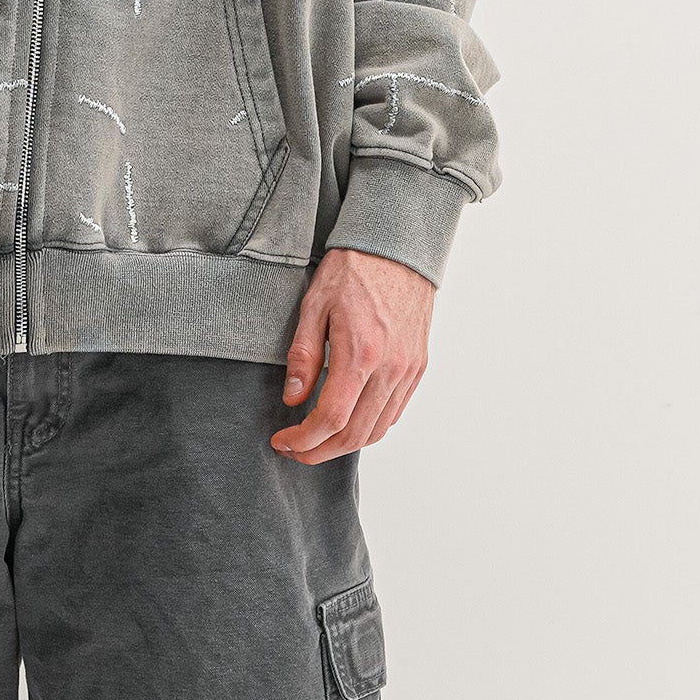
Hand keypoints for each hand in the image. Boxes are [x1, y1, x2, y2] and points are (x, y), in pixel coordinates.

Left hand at [273, 246, 433, 460]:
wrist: (397, 249)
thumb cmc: (353, 270)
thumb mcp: (314, 306)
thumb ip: (303, 356)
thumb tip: (293, 399)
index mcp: (361, 353)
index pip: (331, 418)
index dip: (303, 440)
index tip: (282, 441)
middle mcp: (391, 368)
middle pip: (355, 435)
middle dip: (319, 451)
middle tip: (294, 449)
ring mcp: (408, 370)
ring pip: (377, 430)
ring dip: (344, 445)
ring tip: (316, 441)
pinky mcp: (417, 367)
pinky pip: (394, 412)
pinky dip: (369, 427)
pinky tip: (347, 421)